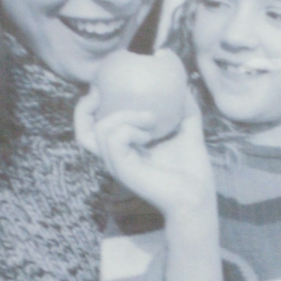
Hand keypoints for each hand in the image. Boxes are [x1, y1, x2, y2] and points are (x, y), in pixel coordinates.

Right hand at [76, 87, 226, 280]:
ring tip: (150, 117)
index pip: (94, 126)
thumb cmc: (192, 170)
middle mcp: (115, 157)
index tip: (108, 84)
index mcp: (125, 148)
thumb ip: (185, 108)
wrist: (197, 196)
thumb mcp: (188, 130)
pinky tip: (150, 134)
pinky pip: (115, 137)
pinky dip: (130, 128)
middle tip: (106, 92)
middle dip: (86, 107)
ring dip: (124, 114)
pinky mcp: (122, 169)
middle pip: (82, 131)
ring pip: (100, 129)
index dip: (92, 105)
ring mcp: (117, 164)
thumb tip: (185, 85)